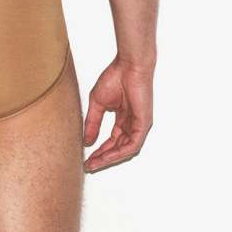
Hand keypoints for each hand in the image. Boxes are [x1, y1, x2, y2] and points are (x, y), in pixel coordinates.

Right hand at [82, 57, 153, 172]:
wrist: (128, 66)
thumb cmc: (116, 77)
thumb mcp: (98, 104)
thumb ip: (93, 123)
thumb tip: (87, 141)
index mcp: (123, 118)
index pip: (112, 140)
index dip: (99, 151)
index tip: (87, 158)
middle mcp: (132, 124)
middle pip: (118, 148)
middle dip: (103, 158)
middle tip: (90, 165)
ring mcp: (139, 125)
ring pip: (125, 150)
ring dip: (110, 158)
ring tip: (96, 164)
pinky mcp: (143, 123)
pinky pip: (133, 144)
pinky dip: (119, 152)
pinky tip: (107, 156)